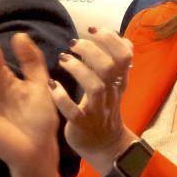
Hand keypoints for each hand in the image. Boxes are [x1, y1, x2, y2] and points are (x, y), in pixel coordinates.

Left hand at [52, 28, 135, 166]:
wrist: (105, 147)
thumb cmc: (105, 111)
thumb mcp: (115, 86)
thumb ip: (117, 64)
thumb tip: (124, 39)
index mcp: (118, 82)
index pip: (124, 56)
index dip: (110, 39)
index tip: (92, 29)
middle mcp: (110, 94)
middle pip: (109, 67)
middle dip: (91, 50)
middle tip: (73, 44)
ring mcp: (97, 110)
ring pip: (95, 87)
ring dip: (78, 69)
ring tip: (63, 59)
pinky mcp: (82, 125)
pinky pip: (73, 111)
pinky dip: (61, 96)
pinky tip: (52, 85)